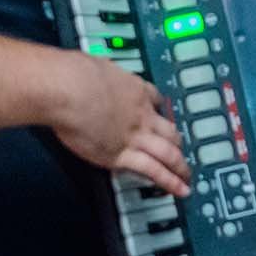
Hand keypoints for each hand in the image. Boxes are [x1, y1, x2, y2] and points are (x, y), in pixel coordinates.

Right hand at [50, 52, 189, 196]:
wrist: (68, 90)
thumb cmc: (74, 74)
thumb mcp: (96, 65)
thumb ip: (100, 74)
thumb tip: (92, 71)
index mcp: (134, 90)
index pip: (154, 99)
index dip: (159, 109)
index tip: (160, 115)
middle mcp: (140, 114)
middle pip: (168, 130)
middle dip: (177, 142)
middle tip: (181, 150)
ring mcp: (134, 136)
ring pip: (168, 153)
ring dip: (180, 166)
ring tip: (187, 177)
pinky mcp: (121, 156)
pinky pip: (152, 170)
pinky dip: (169, 181)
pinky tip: (178, 189)